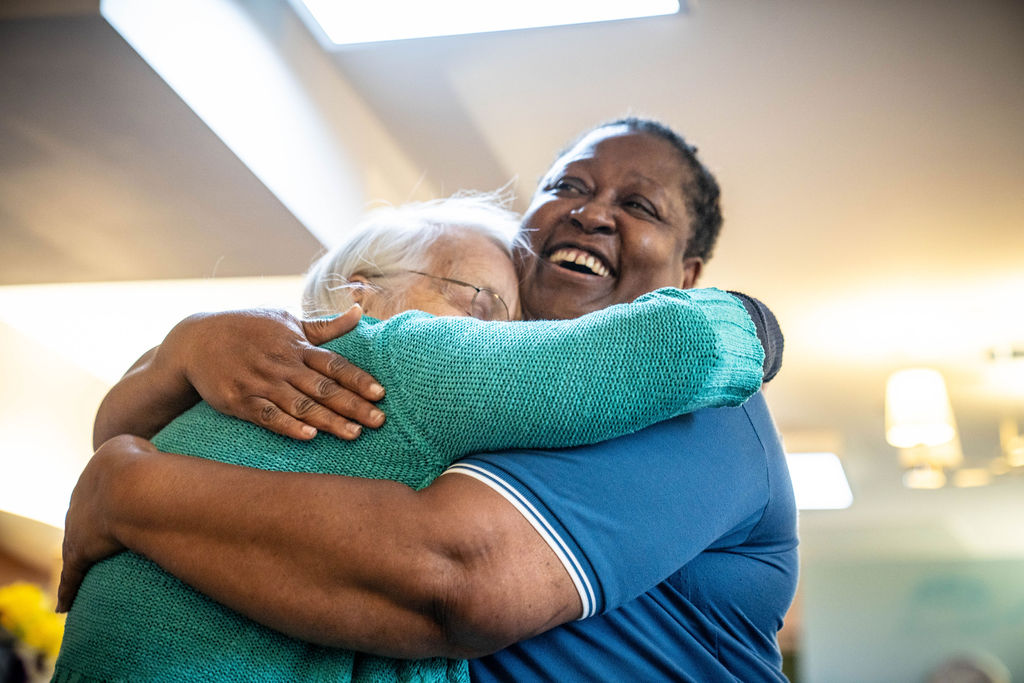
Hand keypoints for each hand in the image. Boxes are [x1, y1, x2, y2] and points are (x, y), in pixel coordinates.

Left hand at [57, 435, 153, 611]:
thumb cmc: (143, 465)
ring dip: (76, 560)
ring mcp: (77, 529)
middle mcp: (80, 504)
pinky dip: (67, 590)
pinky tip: (63, 606)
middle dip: (89, 528)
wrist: (130, 484)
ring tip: (81, 574)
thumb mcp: (142, 448)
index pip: (98, 492)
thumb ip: (144, 457)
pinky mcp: (79, 553)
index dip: (107, 500)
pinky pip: (70, 575)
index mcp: (96, 478)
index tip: (116, 507)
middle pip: (82, 519)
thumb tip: (158, 463)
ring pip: (73, 548)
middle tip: (99, 538)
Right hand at [162, 305, 385, 440]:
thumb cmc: (248, 329)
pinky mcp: (239, 401)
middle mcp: (282, 365)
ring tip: (354, 434)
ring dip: (328, 420)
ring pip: (300, 404)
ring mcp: (260, 383)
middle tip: (380, 421)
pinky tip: (309, 436)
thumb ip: (324, 327)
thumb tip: (359, 311)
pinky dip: (288, 426)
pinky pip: (267, 416)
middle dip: (353, 405)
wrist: (195, 340)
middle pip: (324, 387)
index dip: (358, 379)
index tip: (381, 393)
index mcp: (297, 346)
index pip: (334, 364)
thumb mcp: (286, 322)